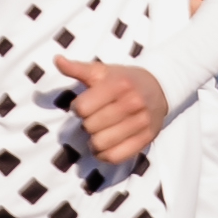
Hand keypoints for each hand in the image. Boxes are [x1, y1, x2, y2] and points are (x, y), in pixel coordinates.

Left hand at [55, 56, 169, 164]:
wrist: (159, 88)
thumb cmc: (124, 79)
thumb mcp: (102, 70)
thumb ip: (78, 68)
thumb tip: (57, 60)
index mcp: (118, 85)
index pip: (83, 108)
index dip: (77, 108)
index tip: (83, 106)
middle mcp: (132, 103)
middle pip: (91, 127)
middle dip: (87, 124)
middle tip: (93, 119)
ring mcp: (141, 123)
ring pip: (102, 144)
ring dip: (94, 142)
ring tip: (97, 134)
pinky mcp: (146, 139)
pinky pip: (117, 156)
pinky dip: (105, 155)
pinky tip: (104, 147)